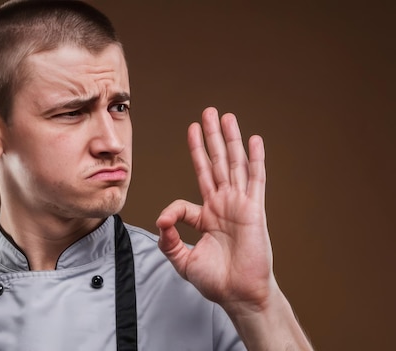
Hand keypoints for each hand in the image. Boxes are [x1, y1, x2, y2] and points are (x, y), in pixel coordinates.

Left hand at [156, 107, 273, 312]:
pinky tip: (254, 140)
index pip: (187, 197)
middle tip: (207, 113)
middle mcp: (223, 205)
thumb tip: (160, 219)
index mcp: (206, 215)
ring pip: (233, 164)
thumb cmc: (216, 280)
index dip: (173, 209)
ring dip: (229, 139)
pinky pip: (256, 180)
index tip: (165, 222)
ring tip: (225, 116)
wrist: (240, 295)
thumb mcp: (181, 260)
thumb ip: (168, 239)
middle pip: (214, 163)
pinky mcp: (254, 210)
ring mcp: (239, 205)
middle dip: (209, 138)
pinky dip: (256, 159)